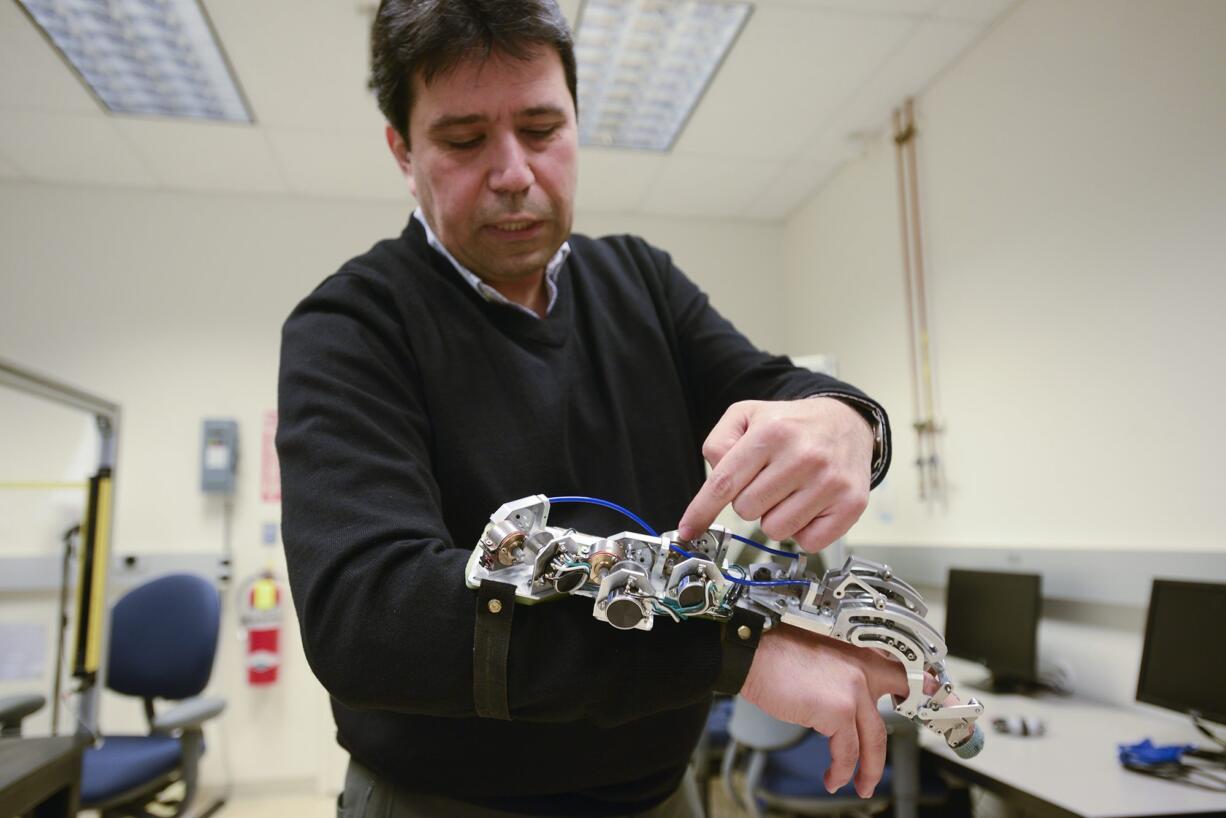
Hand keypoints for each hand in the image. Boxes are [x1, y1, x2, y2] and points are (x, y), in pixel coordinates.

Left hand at [677, 398, 873, 550]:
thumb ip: (719, 442)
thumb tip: (714, 480)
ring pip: (775, 530)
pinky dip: (803, 530)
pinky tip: (810, 505)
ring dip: (776, 516)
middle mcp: (803, 456)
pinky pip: (808, 542)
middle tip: (768, 481)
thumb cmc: (792, 424)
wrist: (847, 423)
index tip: (688, 530)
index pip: (724, 482)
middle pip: (746, 510)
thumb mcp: (748, 415)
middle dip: (750, 500)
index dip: (701, 511)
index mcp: (772, 432)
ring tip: (790, 491)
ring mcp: (829, 482)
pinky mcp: (851, 504)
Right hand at [740, 626, 930, 797]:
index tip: (943, 704)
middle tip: (887, 770)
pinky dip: (840, 769)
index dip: (928, 691)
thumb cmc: (775, 653)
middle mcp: (864, 670)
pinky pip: (847, 751)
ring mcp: (854, 690)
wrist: (753, 650)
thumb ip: (842, 677)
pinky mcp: (839, 710)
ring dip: (867, 771)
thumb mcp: (821, 657)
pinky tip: (833, 776)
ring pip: (873, 742)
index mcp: (862, 655)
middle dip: (890, 752)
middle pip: (891, 720)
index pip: (907, 673)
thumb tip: (845, 704)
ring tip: (858, 785)